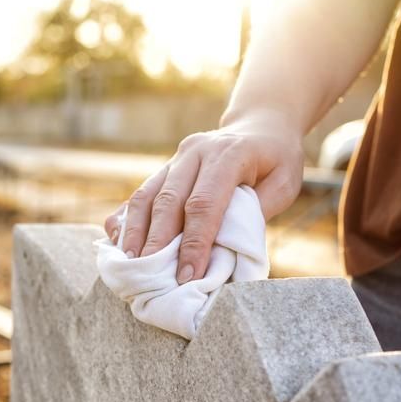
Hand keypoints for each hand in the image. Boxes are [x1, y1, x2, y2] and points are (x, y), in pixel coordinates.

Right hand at [104, 109, 303, 282]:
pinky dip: (126, 218)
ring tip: (130, 262)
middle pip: (168, 200)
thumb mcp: (283, 184)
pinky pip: (140, 193)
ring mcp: (176, 158)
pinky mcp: (164, 167)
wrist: (261, 125)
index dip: (193, 242)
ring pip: (146, 195)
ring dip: (135, 231)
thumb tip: (222, 252)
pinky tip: (117, 241)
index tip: (188, 275)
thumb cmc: (276, 161)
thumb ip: (254, 214)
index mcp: (228, 154)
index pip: (204, 203)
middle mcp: (196, 152)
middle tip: (150, 275)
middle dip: (158, 242)